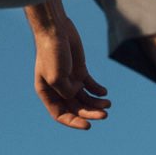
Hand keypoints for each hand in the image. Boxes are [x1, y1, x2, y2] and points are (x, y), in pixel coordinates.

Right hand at [32, 10, 112, 129]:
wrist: (56, 29)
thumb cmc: (52, 52)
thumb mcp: (56, 77)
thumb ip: (67, 92)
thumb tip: (77, 95)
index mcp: (47, 92)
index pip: (60, 115)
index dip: (74, 122)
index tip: (88, 125)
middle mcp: (58, 89)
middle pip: (75, 108)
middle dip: (90, 113)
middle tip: (104, 115)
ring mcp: (69, 80)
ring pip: (85, 98)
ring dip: (96, 103)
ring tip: (108, 104)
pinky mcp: (79, 70)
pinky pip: (90, 85)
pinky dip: (98, 90)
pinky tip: (104, 92)